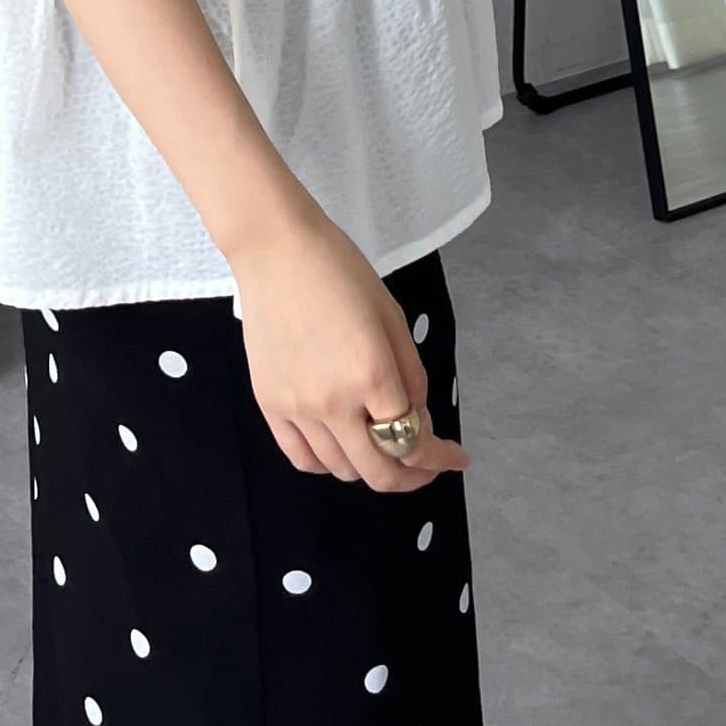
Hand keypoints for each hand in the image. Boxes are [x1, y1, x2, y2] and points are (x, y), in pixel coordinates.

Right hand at [230, 206, 470, 492]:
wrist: (275, 249)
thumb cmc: (338, 271)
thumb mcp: (392, 317)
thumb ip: (412, 376)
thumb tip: (417, 420)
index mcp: (372, 374)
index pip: (414, 442)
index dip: (441, 458)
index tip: (457, 457)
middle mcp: (334, 402)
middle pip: (379, 472)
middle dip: (412, 475)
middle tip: (427, 465)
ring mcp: (297, 407)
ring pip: (342, 469)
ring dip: (371, 466)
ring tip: (384, 447)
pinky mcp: (269, 403)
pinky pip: (302, 457)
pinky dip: (328, 464)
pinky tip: (343, 447)